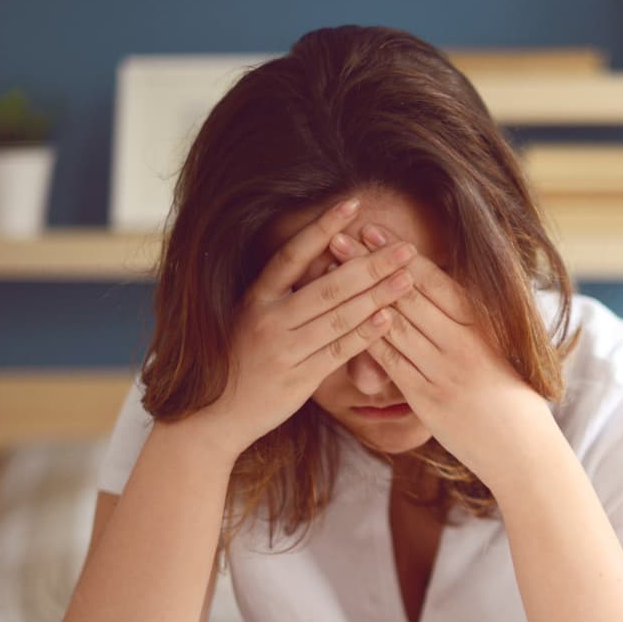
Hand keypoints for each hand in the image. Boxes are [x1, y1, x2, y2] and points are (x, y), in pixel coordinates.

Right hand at [190, 196, 419, 456]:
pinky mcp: (297, 379)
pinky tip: (388, 318)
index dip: (322, 227)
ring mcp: (282, 349)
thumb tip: (330, 261)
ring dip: (377, 296)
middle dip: (370, 264)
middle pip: (327, 285)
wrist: (215, 417)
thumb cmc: (241, 362)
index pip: (292, 254)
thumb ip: (286, 293)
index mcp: (255, 298)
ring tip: (407, 278)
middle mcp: (267, 319)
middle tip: (405, 247)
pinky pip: (338, 351)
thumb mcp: (253, 319)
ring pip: (338, 317)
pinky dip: (365, 334)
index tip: (352, 204)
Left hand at [327, 230, 555, 486]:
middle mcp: (463, 343)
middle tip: (339, 236)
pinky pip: (390, 362)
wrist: (523, 449)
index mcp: (484, 325)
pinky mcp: (427, 399)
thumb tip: (444, 285)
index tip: (374, 230)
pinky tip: (342, 320)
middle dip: (370, 264)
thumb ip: (473, 320)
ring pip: (394, 325)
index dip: (401, 254)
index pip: (435, 281)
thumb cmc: (514, 396)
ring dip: (359, 295)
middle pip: (408, 295)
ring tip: (333, 272)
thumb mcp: (503, 347)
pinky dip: (366, 338)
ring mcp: (444, 371)